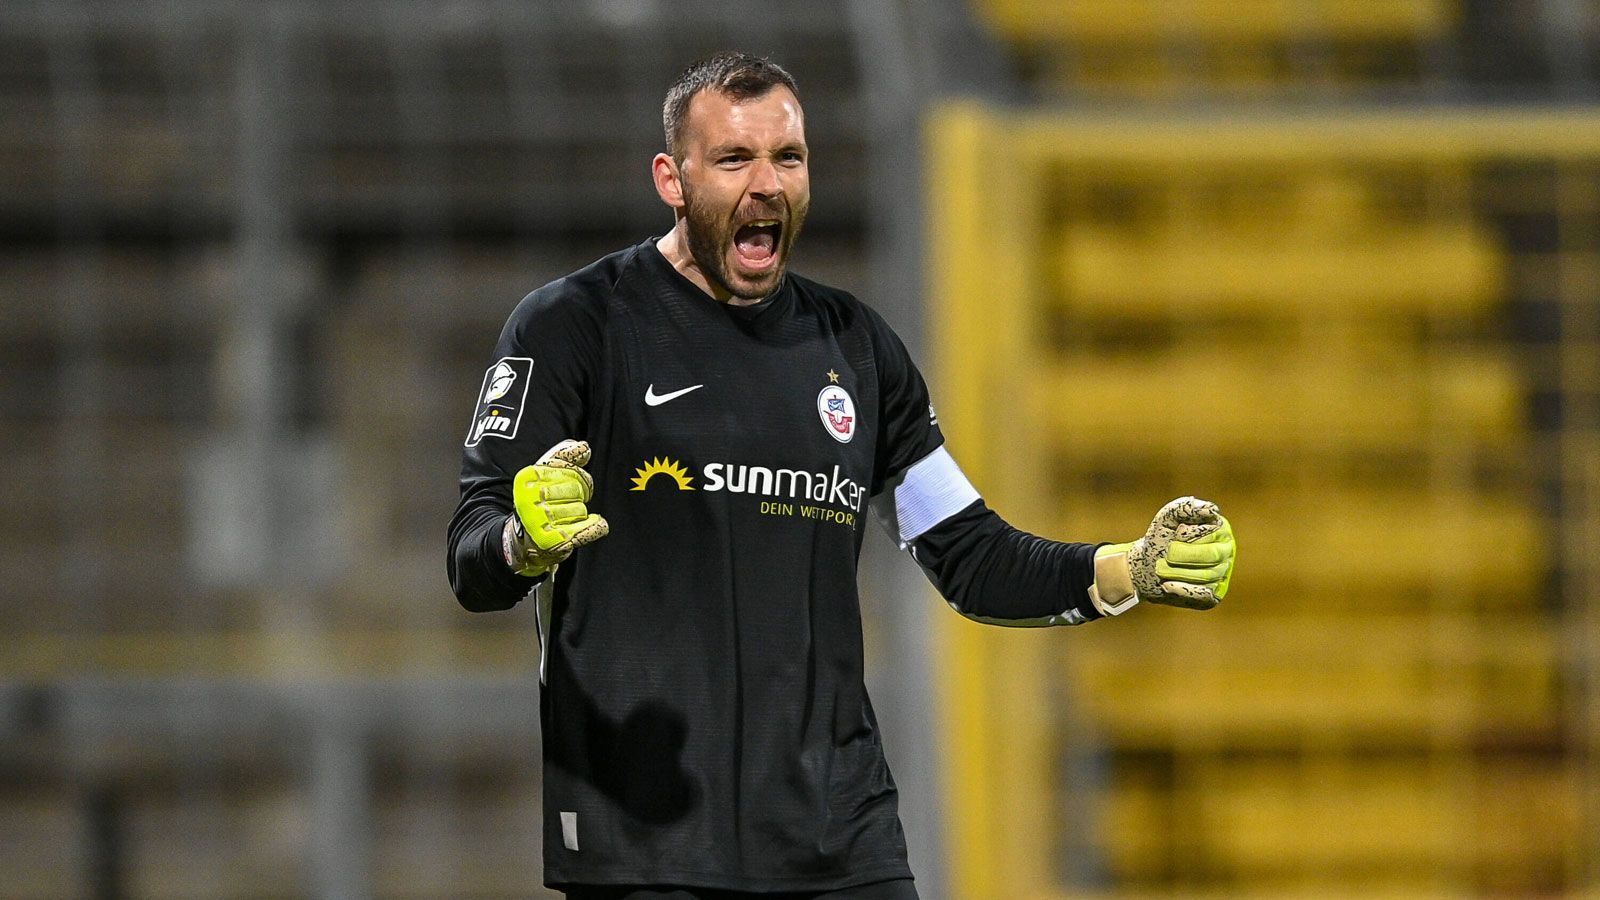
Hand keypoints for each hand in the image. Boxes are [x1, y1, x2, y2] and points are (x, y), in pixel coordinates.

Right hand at [503, 439, 609, 576]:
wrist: (522, 538)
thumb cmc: (538, 500)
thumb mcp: (544, 473)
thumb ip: (564, 455)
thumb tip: (584, 447)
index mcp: (528, 478)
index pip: (572, 472)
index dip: (580, 479)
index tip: (573, 486)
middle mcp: (529, 499)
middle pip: (578, 491)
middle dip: (579, 497)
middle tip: (567, 504)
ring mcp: (539, 521)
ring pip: (581, 511)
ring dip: (579, 515)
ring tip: (564, 518)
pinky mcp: (552, 541)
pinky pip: (589, 528)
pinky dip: (596, 526)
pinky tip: (593, 525)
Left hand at [1089, 496, 1234, 613]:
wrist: (1147, 565)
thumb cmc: (1161, 538)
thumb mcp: (1166, 518)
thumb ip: (1185, 507)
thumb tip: (1212, 510)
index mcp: (1221, 529)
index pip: (1211, 533)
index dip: (1185, 535)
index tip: (1173, 535)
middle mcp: (1227, 552)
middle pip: (1212, 555)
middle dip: (1181, 555)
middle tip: (1165, 555)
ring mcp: (1222, 575)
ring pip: (1207, 575)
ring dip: (1177, 572)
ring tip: (1161, 569)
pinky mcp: (1212, 596)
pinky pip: (1203, 594)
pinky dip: (1182, 589)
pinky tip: (1167, 585)